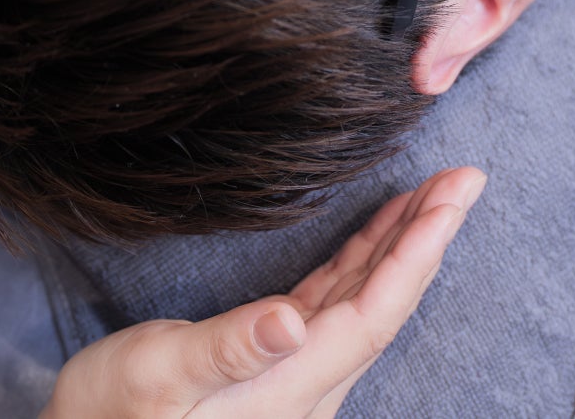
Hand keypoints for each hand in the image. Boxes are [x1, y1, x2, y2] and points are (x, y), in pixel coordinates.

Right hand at [41, 166, 486, 418]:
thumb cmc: (110, 418)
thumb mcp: (159, 377)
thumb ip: (230, 349)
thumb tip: (292, 321)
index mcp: (291, 388)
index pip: (375, 312)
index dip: (419, 253)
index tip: (454, 198)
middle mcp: (306, 387)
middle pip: (385, 304)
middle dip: (427, 239)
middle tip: (464, 179)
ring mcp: (292, 379)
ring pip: (364, 303)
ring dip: (399, 247)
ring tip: (432, 195)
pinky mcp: (271, 367)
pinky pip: (333, 309)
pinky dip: (358, 265)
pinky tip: (369, 238)